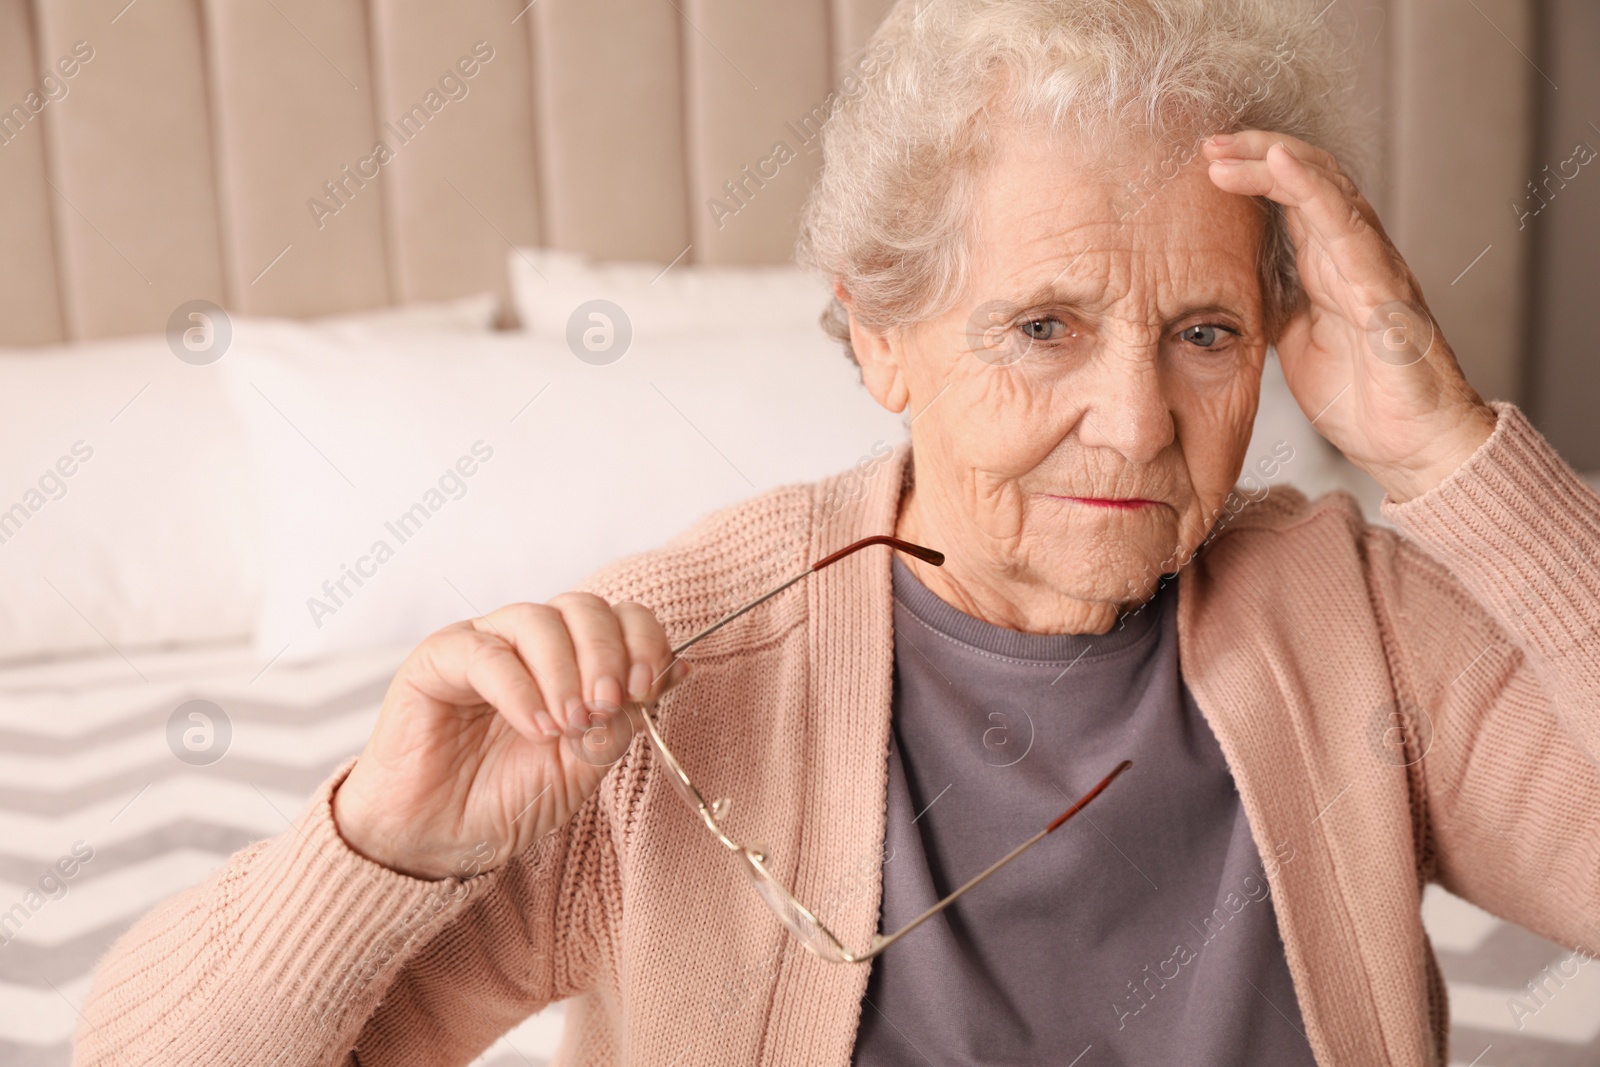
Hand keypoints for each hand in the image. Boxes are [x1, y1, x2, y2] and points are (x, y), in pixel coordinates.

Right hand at [332, 595, 686, 880]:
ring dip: (566, 671)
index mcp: (571, 658)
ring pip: (538, 620)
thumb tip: (680, 669)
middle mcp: (529, 642)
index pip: (619, 616)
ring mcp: (483, 644)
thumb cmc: (509, 797)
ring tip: (569, 724)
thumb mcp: (585, 761)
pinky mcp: (438, 659)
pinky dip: (521, 690)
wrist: (443, 838)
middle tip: (606, 707)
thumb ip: (626, 716)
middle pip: (583, 608)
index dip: (642, 641)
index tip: (647, 687)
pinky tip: (535, 728)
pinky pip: (486, 653)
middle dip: (607, 655)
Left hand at [1201, 130, 1497, 502]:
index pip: (1290, 196)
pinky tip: (1283, 166)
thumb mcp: (1291, 340)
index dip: (1249, 172)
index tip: (1202, 162)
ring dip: (1275, 161)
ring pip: (1328, 189)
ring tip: (1230, 148)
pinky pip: (1348, 230)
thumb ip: (1268, 301)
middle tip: (1205, 142)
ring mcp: (1372, 268)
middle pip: (1308, 177)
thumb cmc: (1359, 393)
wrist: (1409, 444)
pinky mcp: (1384, 292)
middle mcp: (1353, 254)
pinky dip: (1314, 193)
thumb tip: (1220, 283)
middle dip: (1255, 153)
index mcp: (1328, 264)